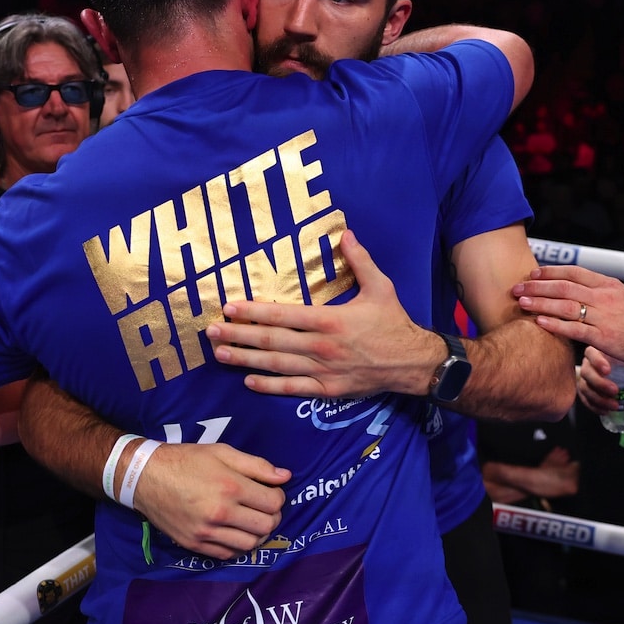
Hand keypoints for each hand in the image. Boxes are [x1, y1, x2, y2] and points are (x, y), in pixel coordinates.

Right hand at [132, 442, 290, 559]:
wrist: (146, 477)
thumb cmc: (187, 460)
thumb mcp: (222, 452)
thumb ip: (257, 465)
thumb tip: (286, 476)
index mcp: (230, 487)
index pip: (273, 503)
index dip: (278, 496)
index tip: (270, 491)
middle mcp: (220, 513)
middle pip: (266, 526)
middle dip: (272, 516)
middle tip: (264, 507)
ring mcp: (206, 532)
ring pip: (250, 544)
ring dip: (257, 533)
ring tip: (252, 520)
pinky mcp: (194, 544)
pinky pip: (228, 554)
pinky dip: (238, 545)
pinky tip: (235, 531)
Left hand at [206, 230, 437, 397]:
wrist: (413, 362)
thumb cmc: (394, 323)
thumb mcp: (381, 287)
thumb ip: (360, 261)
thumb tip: (345, 233)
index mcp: (329, 320)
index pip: (282, 315)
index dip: (252, 312)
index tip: (229, 308)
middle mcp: (321, 346)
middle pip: (271, 342)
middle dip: (238, 336)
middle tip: (211, 332)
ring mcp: (323, 370)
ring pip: (276, 366)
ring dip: (245, 361)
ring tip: (220, 355)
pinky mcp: (328, 389)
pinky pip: (293, 389)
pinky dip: (269, 386)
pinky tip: (249, 382)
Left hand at [512, 265, 623, 364]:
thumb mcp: (620, 295)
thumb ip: (597, 289)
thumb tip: (571, 284)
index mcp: (607, 284)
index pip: (573, 272)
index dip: (550, 272)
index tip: (532, 274)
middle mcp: (604, 297)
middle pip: (564, 287)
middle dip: (537, 287)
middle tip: (518, 288)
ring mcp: (603, 317)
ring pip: (566, 306)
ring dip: (541, 304)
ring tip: (523, 303)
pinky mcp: (603, 337)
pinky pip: (574, 330)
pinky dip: (555, 326)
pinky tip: (540, 323)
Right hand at [576, 347, 623, 415]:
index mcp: (598, 351)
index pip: (591, 353)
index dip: (597, 362)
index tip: (608, 370)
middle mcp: (588, 364)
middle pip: (586, 373)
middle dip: (600, 383)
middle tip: (615, 391)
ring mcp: (585, 378)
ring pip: (584, 388)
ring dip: (598, 399)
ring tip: (614, 406)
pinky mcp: (586, 392)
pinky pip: (585, 400)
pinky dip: (594, 407)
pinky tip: (605, 411)